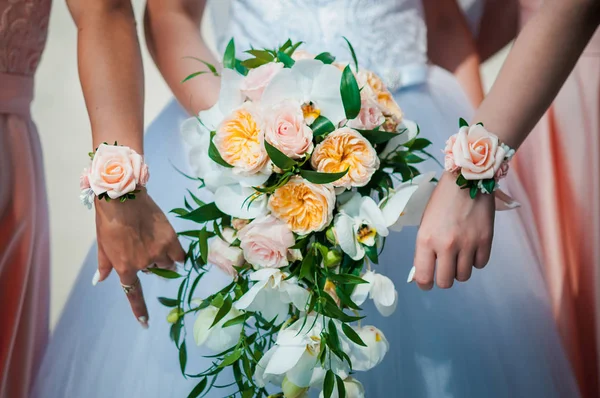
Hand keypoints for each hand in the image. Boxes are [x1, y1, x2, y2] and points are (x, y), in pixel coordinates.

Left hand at [94, 189, 185, 326]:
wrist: (122, 197)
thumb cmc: (107, 220)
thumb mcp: (102, 244)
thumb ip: (104, 265)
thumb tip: (100, 281)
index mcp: (125, 267)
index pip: (133, 293)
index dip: (139, 310)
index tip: (145, 323)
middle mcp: (143, 263)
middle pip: (154, 271)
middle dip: (151, 263)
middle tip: (143, 245)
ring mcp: (159, 252)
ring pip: (167, 263)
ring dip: (163, 257)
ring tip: (154, 239)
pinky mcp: (171, 239)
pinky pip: (180, 255)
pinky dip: (177, 254)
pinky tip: (171, 245)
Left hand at [413, 172, 494, 289]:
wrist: (466, 179)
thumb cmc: (441, 202)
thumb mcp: (425, 224)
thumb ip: (424, 249)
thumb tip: (423, 272)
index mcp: (426, 240)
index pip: (423, 277)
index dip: (424, 283)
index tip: (426, 281)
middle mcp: (446, 245)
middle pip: (445, 282)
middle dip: (443, 279)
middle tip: (443, 270)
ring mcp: (468, 244)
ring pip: (464, 276)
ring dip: (459, 270)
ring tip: (457, 256)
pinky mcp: (486, 240)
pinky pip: (480, 264)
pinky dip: (475, 260)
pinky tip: (471, 248)